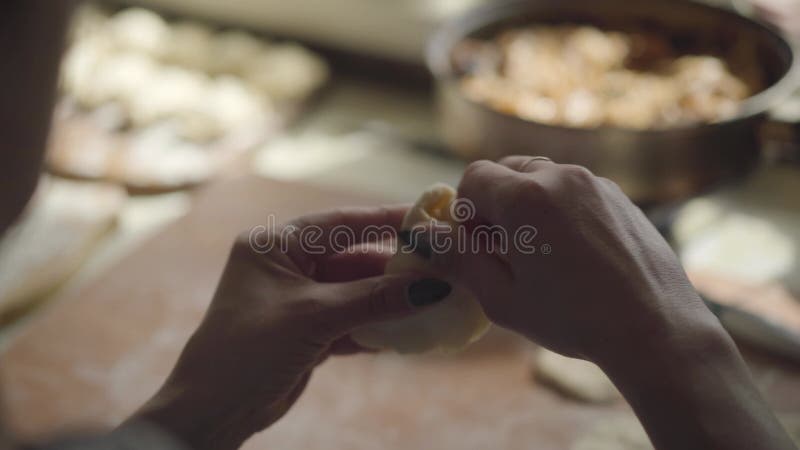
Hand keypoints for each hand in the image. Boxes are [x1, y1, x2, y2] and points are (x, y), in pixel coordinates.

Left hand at [127, 207, 450, 449]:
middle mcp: (286, 266)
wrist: (213, 411)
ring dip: (389, 300)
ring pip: (356, 292)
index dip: (384, 219)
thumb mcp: (314, 317)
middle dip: (393, 268)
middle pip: (352, 258)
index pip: (339, 223)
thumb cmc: (248, 350)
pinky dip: (376, 326)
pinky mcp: (308, 331)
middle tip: (440, 268)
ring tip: (432, 299)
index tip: (426, 219)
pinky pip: (351, 319)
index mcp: (275, 245)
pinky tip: (407, 330)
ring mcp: (299, 299)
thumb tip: (429, 286)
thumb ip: (373, 298)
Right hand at [434, 157, 794, 449]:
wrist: (655, 328)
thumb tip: (428, 237)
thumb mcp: (501, 298)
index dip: (465, 209)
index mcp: (525, 197)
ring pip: (542, 176)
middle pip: (508, 168)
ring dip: (528, 203)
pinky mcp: (619, 196)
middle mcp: (560, 176)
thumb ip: (460, 259)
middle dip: (495, 201)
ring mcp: (595, 182)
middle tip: (503, 248)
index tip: (475, 242)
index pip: (474, 176)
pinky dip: (560, 208)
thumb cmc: (573, 319)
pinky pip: (574, 189)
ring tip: (540, 252)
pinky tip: (573, 252)